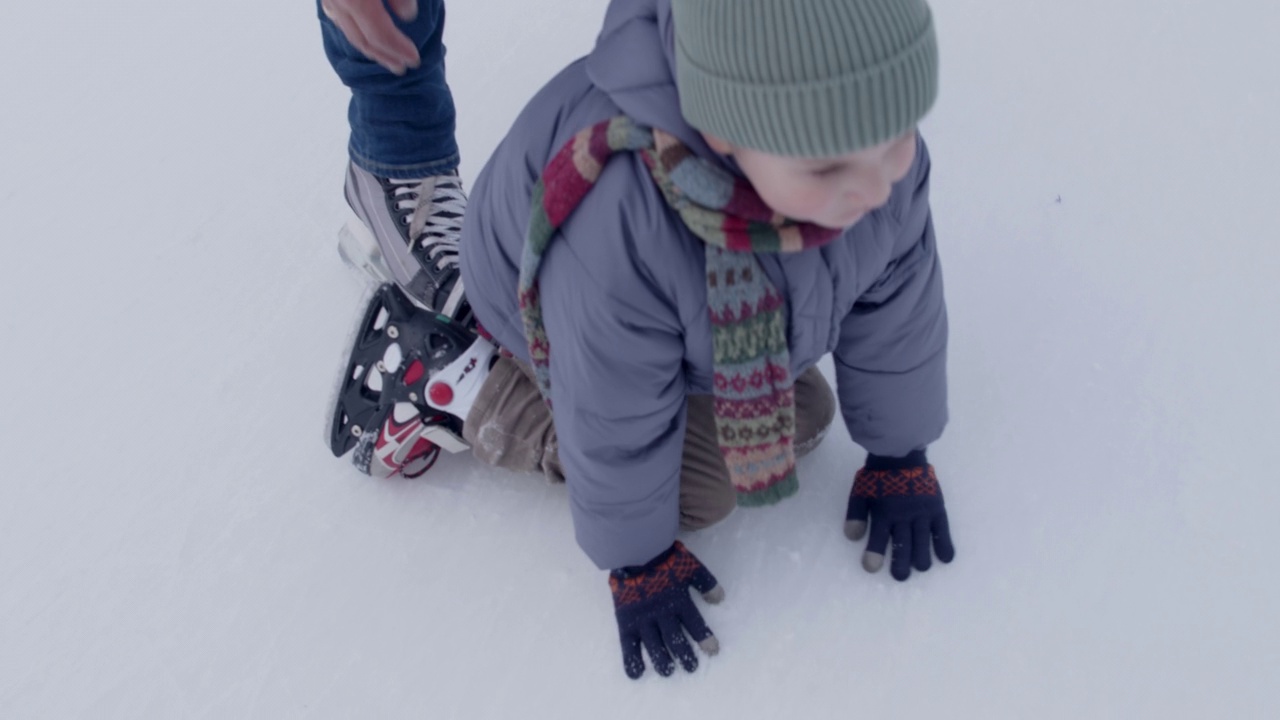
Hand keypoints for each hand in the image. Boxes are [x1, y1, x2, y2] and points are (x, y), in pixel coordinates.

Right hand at [321, 0, 421, 74]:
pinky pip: (338, 17)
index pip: (379, 34)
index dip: (398, 49)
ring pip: (347, 31)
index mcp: (354, 0)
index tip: (414, 60)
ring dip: (368, 47)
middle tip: (401, 68)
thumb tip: (408, 16)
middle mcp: (337, 1)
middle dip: (383, 57)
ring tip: (384, 55)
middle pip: (361, 40)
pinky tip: (363, 31)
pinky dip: (354, 30)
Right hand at [609, 541, 722, 678]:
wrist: (633, 550)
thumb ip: (706, 582)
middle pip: (675, 640)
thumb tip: (720, 598)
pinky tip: (637, 673)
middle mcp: (662, 614)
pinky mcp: (626, 621)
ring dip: (662, 661)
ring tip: (668, 671)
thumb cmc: (663, 557)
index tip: (713, 651)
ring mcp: (643, 619)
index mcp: (678, 601)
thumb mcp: (691, 565)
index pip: (695, 625)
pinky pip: (628, 645)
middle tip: (691, 667)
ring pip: (654, 646)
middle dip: (685, 655)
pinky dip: (631, 661)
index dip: (704, 639)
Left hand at [844, 450, 954, 580]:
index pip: (879, 538)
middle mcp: (904, 516)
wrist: (901, 456)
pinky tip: (945, 558)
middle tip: (900, 577)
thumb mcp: (860, 494)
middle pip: (904, 545)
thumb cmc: (877, 478)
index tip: (871, 568)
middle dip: (902, 564)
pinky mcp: (936, 509)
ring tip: (921, 568)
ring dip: (922, 558)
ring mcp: (922, 513)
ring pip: (923, 541)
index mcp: (884, 513)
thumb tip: (852, 537)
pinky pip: (942, 530)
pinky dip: (944, 545)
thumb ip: (856, 515)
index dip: (875, 554)